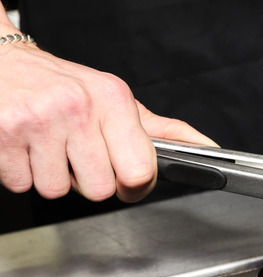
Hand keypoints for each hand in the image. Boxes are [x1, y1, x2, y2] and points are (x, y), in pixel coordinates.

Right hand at [0, 25, 215, 201]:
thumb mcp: (117, 100)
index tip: (126, 181)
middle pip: (100, 190)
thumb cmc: (63, 85)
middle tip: (76, 155)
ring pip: (58, 191)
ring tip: (48, 147)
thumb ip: (162, 130)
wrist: (2, 63)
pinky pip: (22, 185)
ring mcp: (38, 121)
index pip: (140, 171)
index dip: (134, 186)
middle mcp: (77, 107)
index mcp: (112, 99)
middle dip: (88, 180)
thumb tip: (207, 148)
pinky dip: (21, 173)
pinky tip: (25, 147)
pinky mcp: (3, 134)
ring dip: (52, 177)